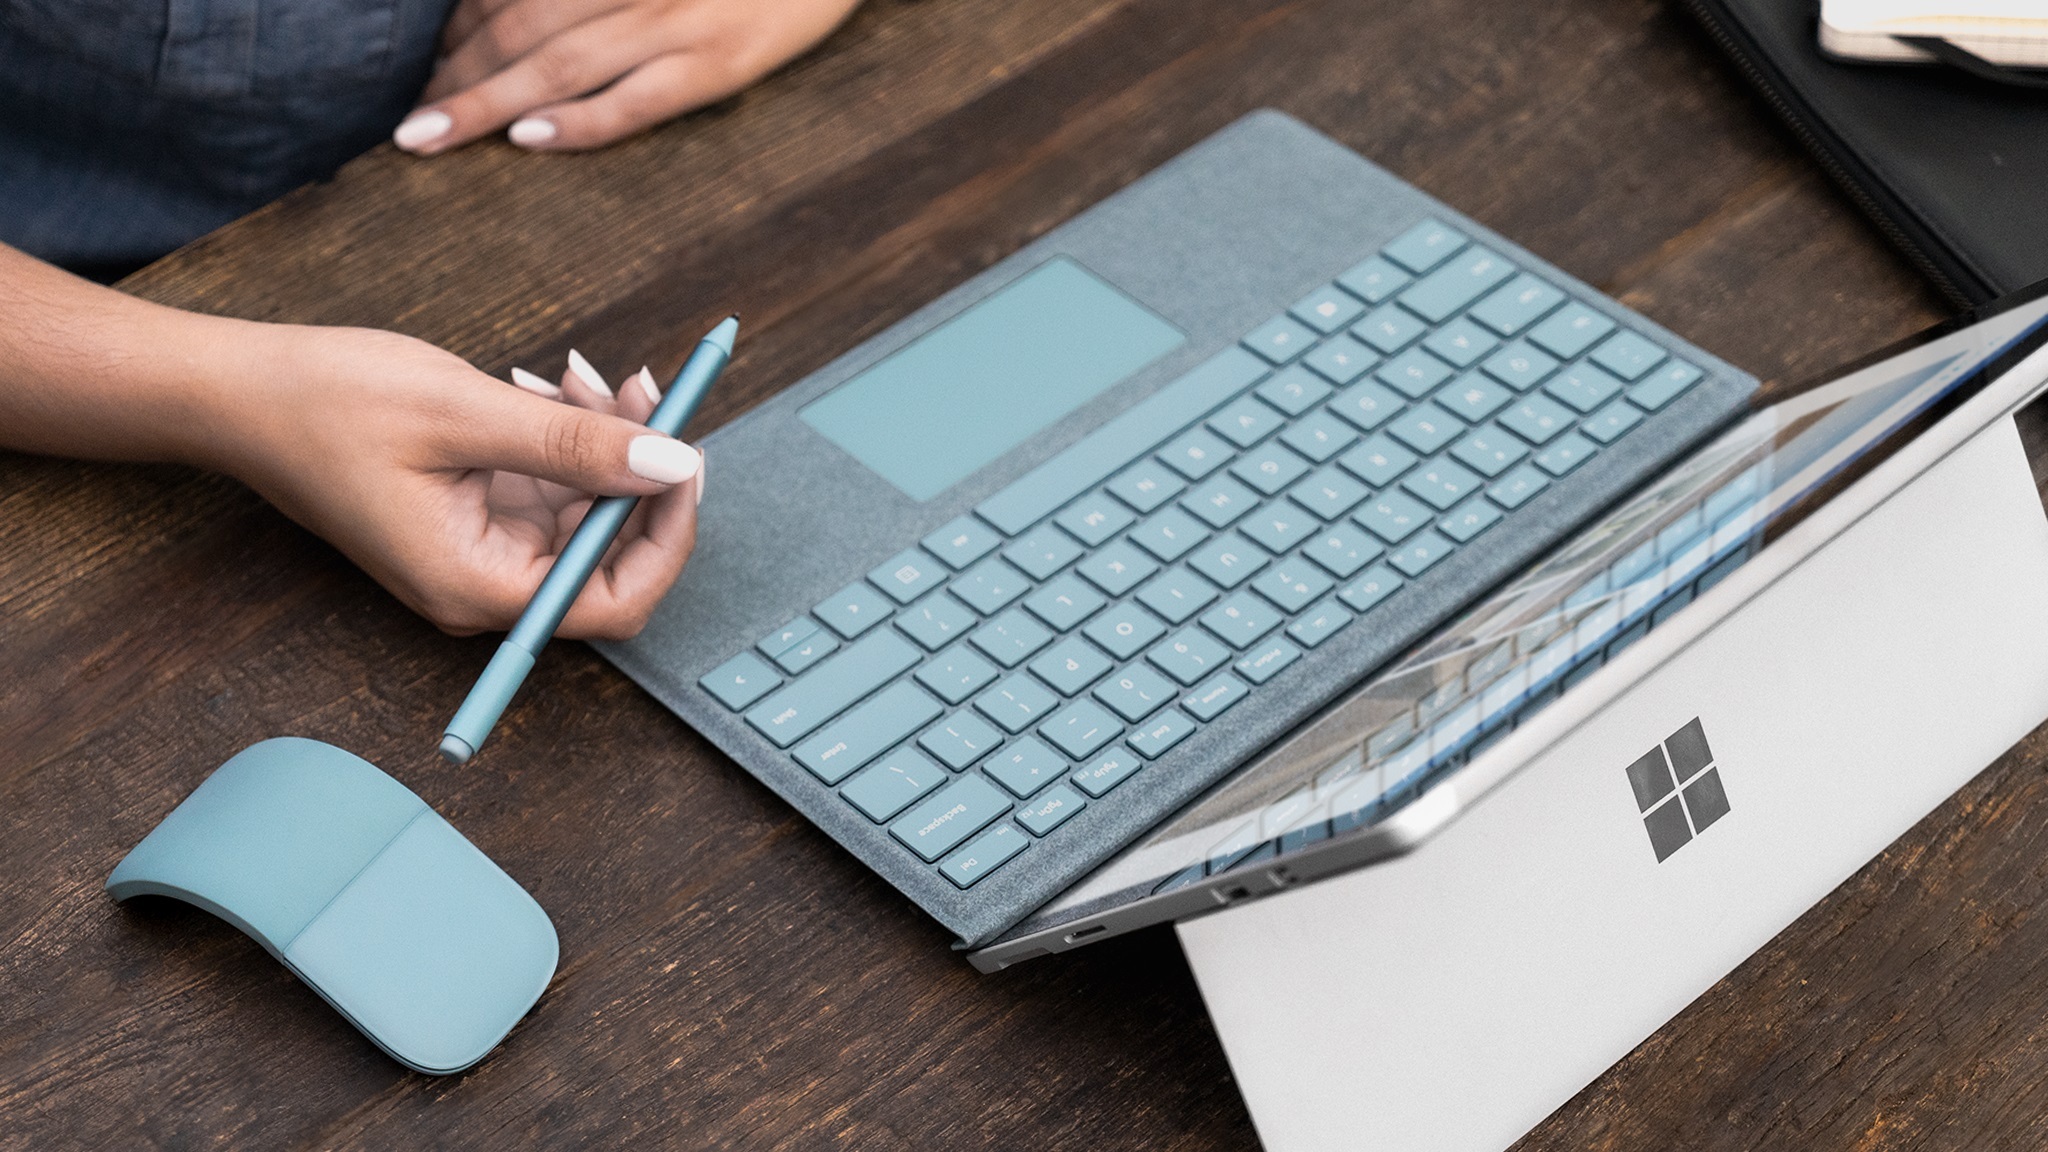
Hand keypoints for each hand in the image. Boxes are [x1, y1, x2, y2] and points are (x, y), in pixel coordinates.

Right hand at [213, 324, 703, 638]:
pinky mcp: (470, 516)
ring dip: (603, 441)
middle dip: (640, 470)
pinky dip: (563, 437)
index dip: (667, 535)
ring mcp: (476, 551)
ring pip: (582, 511)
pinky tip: (550, 386)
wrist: (238, 392)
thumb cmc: (327, 404)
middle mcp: (481, 585)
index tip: (688, 458)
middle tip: (648, 389)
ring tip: (586, 373)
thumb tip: (672, 463)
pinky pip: (546, 489)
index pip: (615, 599)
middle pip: (606, 554)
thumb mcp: (466, 414)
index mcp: (476, 586)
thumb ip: (575, 445)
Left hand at [392, 0, 863, 154]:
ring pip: (558, 65)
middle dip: (454, 75)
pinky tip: (531, 139)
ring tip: (433, 136)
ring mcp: (672, 23)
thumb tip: (524, 14)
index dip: (457, 30)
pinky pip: (636, 100)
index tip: (425, 67)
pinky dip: (581, 121)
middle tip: (408, 121)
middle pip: (518, 29)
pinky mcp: (717, 64)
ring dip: (485, 102)